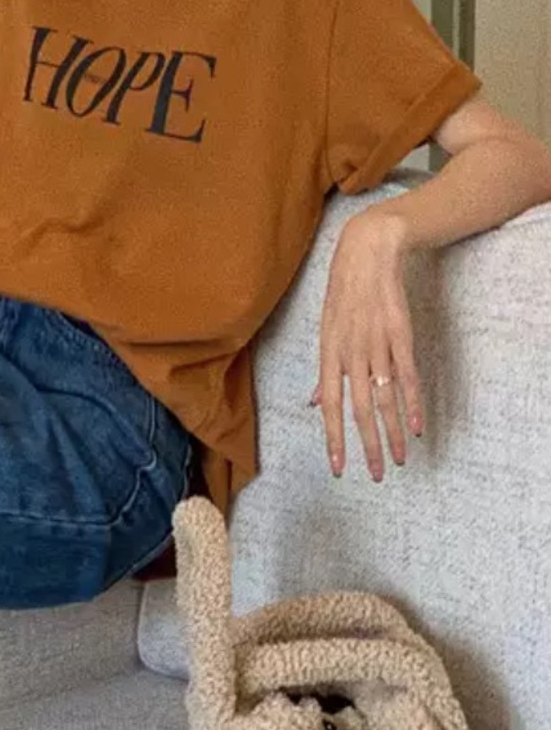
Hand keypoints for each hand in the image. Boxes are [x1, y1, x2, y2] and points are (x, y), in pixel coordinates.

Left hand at [309, 211, 424, 480]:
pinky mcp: (402, 335)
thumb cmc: (343, 296)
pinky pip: (408, 375)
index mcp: (329, 355)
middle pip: (358, 409)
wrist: (367, 255)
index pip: (328, 406)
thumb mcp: (325, 332)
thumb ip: (323, 372)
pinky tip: (417, 425)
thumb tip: (312, 403)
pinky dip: (413, 401)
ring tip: (398, 459)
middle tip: (373, 475)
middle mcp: (351, 354)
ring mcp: (377, 344)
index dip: (333, 438)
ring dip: (393, 432)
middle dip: (366, 445)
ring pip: (385, 398)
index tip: (338, 467)